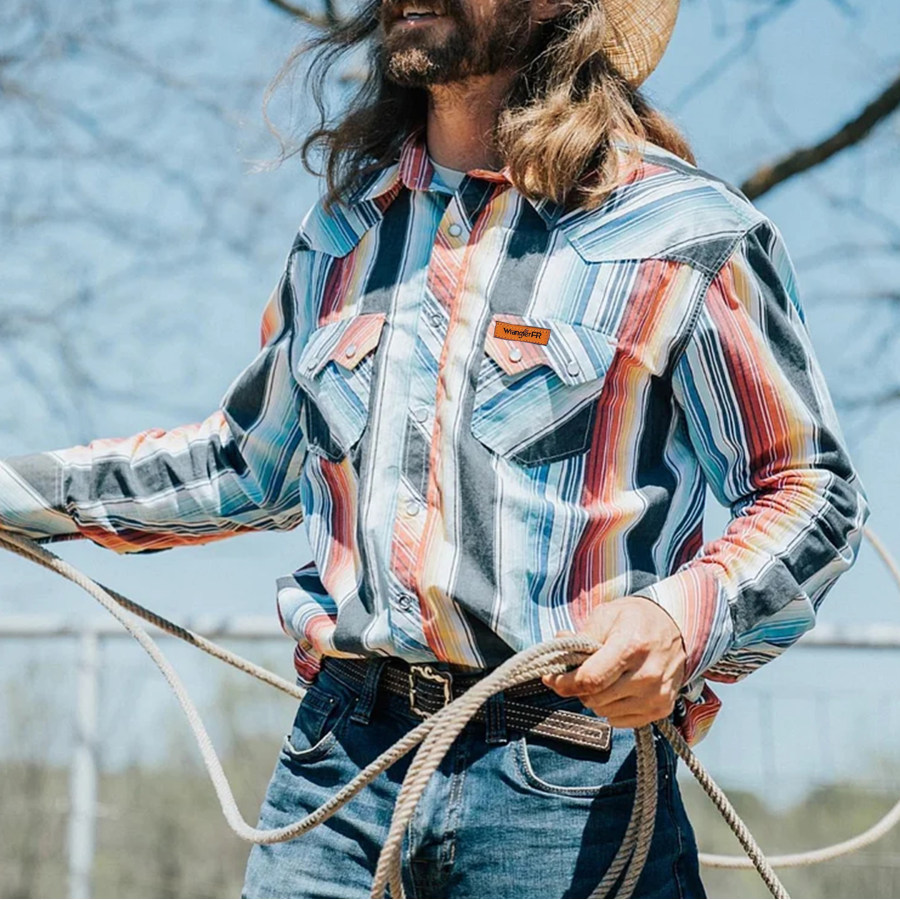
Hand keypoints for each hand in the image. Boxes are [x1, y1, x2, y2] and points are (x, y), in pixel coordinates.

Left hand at [542, 596, 686, 728]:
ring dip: (594, 699)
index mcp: (631, 647)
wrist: (678, 626)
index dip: (564, 683)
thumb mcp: (606, 615)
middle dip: (578, 688)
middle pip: (595, 699)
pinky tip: (616, 689)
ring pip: (605, 712)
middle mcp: (647, 674)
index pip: (590, 679)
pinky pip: (621, 721)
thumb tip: (557, 646)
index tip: (550, 678)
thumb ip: (581, 636)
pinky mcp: (662, 708)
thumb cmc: (637, 618)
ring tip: (601, 678)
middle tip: (578, 673)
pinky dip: (611, 708)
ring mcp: (657, 695)